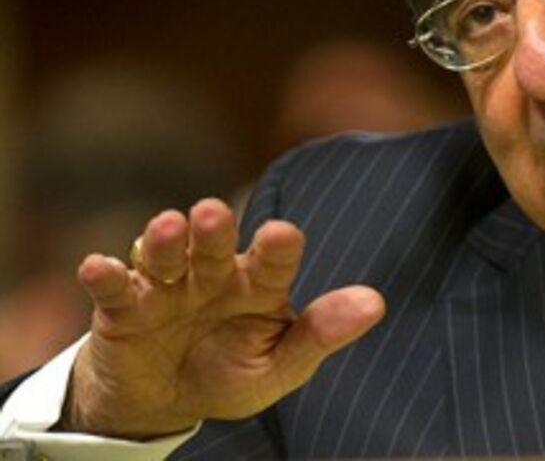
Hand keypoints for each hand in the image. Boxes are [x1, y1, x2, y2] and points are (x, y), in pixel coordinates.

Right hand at [63, 198, 384, 438]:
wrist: (164, 402)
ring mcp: (167, 286)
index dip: (276, 246)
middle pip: (214, 245)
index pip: (272, 260)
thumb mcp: (280, 366)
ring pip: (166, 255)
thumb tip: (376, 303)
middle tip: (211, 213)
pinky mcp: (123, 307)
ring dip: (165, 241)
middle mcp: (213, 274)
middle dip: (213, 229)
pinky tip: (98, 265)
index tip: (280, 234)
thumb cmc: (231, 372)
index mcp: (258, 284)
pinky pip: (115, 287)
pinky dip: (105, 274)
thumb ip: (321, 334)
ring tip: (167, 227)